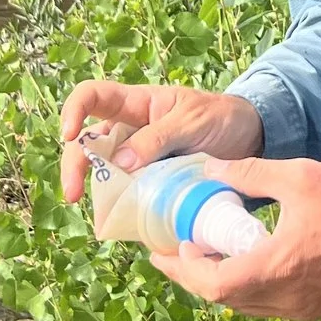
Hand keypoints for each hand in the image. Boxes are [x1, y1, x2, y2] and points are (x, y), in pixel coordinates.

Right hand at [57, 81, 265, 204]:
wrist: (251, 139)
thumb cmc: (220, 117)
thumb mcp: (192, 120)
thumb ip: (158, 137)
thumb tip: (120, 162)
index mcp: (136, 104)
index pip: (91, 96)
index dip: (73, 111)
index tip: (69, 135)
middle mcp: (129, 131)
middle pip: (87, 143)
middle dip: (74, 166)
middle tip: (74, 194)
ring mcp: (138, 160)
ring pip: (104, 174)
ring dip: (97, 193)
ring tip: (102, 215)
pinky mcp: (150, 184)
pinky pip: (128, 196)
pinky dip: (122, 209)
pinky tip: (122, 223)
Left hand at [149, 159, 320, 320]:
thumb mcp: (296, 175)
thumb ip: (248, 174)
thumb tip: (209, 171)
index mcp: (275, 267)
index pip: (212, 284)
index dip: (182, 270)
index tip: (164, 251)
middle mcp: (285, 297)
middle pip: (223, 299)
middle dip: (194, 277)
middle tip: (177, 253)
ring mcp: (300, 308)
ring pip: (245, 306)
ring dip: (220, 284)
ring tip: (206, 255)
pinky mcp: (314, 309)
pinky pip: (267, 307)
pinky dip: (246, 289)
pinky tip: (245, 263)